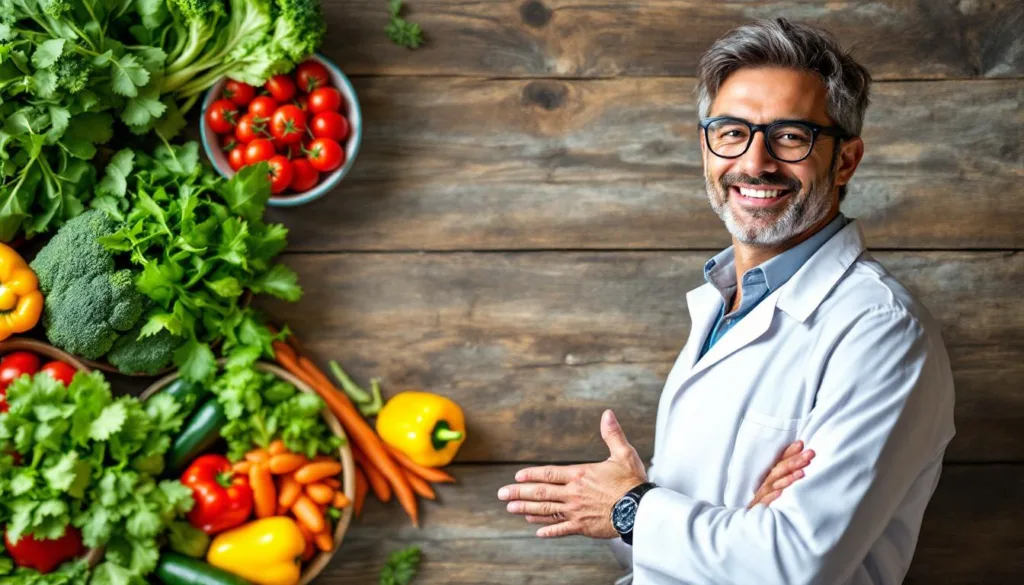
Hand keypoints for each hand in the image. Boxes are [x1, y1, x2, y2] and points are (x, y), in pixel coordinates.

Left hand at [497, 409, 646, 538]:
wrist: (641, 510)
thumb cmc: (633, 482)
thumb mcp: (624, 454)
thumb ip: (612, 434)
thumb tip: (608, 414)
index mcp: (580, 475)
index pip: (549, 474)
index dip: (531, 475)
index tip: (516, 477)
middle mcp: (573, 494)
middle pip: (541, 493)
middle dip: (519, 493)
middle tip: (501, 494)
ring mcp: (576, 512)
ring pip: (546, 511)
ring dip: (527, 510)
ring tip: (511, 509)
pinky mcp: (583, 527)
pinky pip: (561, 528)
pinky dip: (548, 529)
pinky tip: (537, 530)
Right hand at [747, 440, 814, 508]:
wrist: (749, 518)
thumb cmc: (767, 497)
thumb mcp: (776, 482)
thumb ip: (786, 470)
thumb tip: (801, 451)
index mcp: (770, 474)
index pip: (780, 460)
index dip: (790, 452)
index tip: (801, 444)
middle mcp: (766, 482)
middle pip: (779, 469)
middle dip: (794, 461)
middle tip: (810, 454)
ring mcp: (762, 494)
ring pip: (774, 484)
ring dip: (787, 478)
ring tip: (802, 473)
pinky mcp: (758, 507)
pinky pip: (764, 502)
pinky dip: (771, 497)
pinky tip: (780, 493)